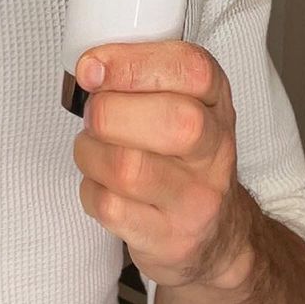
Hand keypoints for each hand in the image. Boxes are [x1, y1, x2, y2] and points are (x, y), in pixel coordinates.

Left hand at [72, 41, 257, 289]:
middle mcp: (216, 150)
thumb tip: (88, 67)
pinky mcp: (171, 239)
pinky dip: (91, 190)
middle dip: (108, 113)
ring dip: (90, 152)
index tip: (90, 67)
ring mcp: (197, 199)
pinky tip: (102, 184)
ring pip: (129, 168)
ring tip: (94, 149)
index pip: (191, 69)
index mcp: (215, 101)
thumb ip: (140, 75)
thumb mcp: (180, 102)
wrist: (216, 234)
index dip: (133, 63)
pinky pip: (110, 208)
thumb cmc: (182, 155)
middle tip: (93, 115)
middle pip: (169, 122)